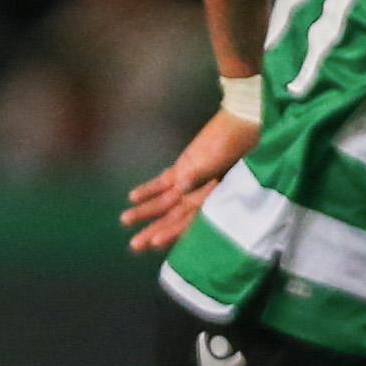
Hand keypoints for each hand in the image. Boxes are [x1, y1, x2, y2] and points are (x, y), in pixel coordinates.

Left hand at [120, 105, 260, 252]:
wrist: (240, 121)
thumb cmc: (238, 143)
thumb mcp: (222, 160)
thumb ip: (201, 174)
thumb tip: (181, 187)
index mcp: (214, 198)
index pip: (191, 221)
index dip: (174, 231)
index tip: (156, 242)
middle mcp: (200, 194)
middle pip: (175, 216)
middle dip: (155, 229)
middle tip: (135, 245)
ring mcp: (189, 181)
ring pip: (165, 201)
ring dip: (146, 211)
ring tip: (125, 220)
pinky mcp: (182, 168)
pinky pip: (163, 182)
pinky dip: (150, 189)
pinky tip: (133, 197)